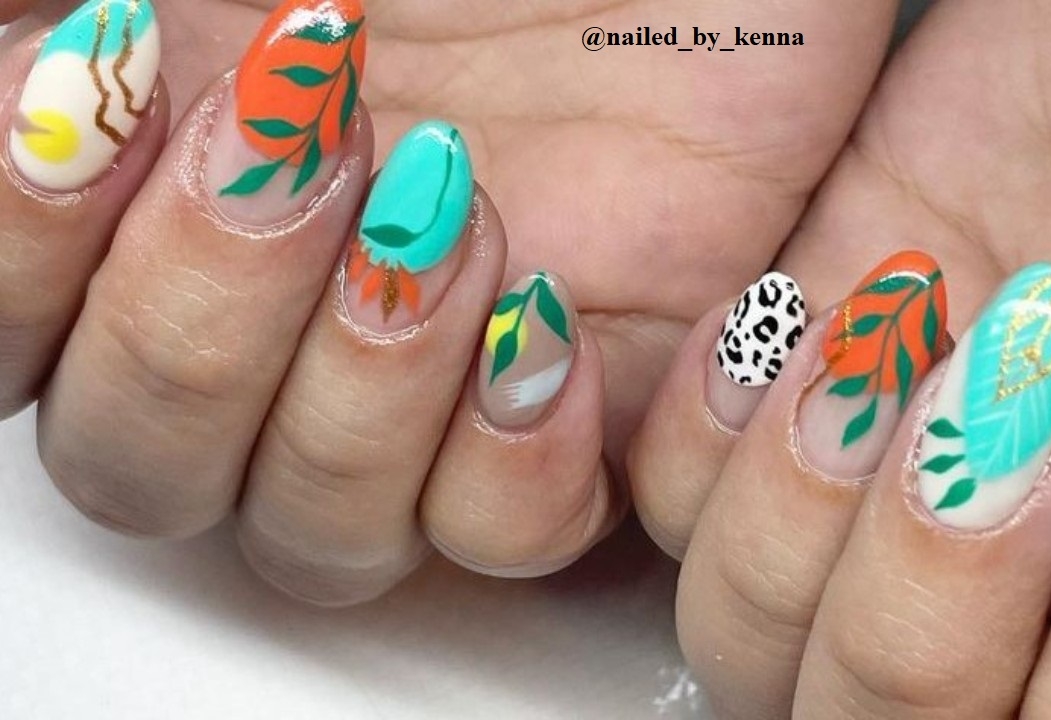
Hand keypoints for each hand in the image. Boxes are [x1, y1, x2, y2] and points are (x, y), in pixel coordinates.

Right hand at [0, 0, 891, 601]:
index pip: (19, 341)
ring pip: (312, 532)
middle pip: (144, 465)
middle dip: (203, 314)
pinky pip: (501, 538)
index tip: (117, 87)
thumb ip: (61, 12)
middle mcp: (279, 329)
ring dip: (361, 386)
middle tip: (313, 146)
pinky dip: (510, 456)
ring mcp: (419, 389)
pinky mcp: (561, 416)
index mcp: (167, 212)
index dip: (29, 252)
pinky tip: (553, 314)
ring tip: (458, 215)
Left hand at [628, 0, 1050, 713]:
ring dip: (815, 513)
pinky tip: (805, 319)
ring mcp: (861, 511)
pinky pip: (673, 502)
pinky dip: (715, 429)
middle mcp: (992, 601)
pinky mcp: (776, 412)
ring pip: (750, 644)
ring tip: (908, 343)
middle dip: (945, 593)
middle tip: (1036, 410)